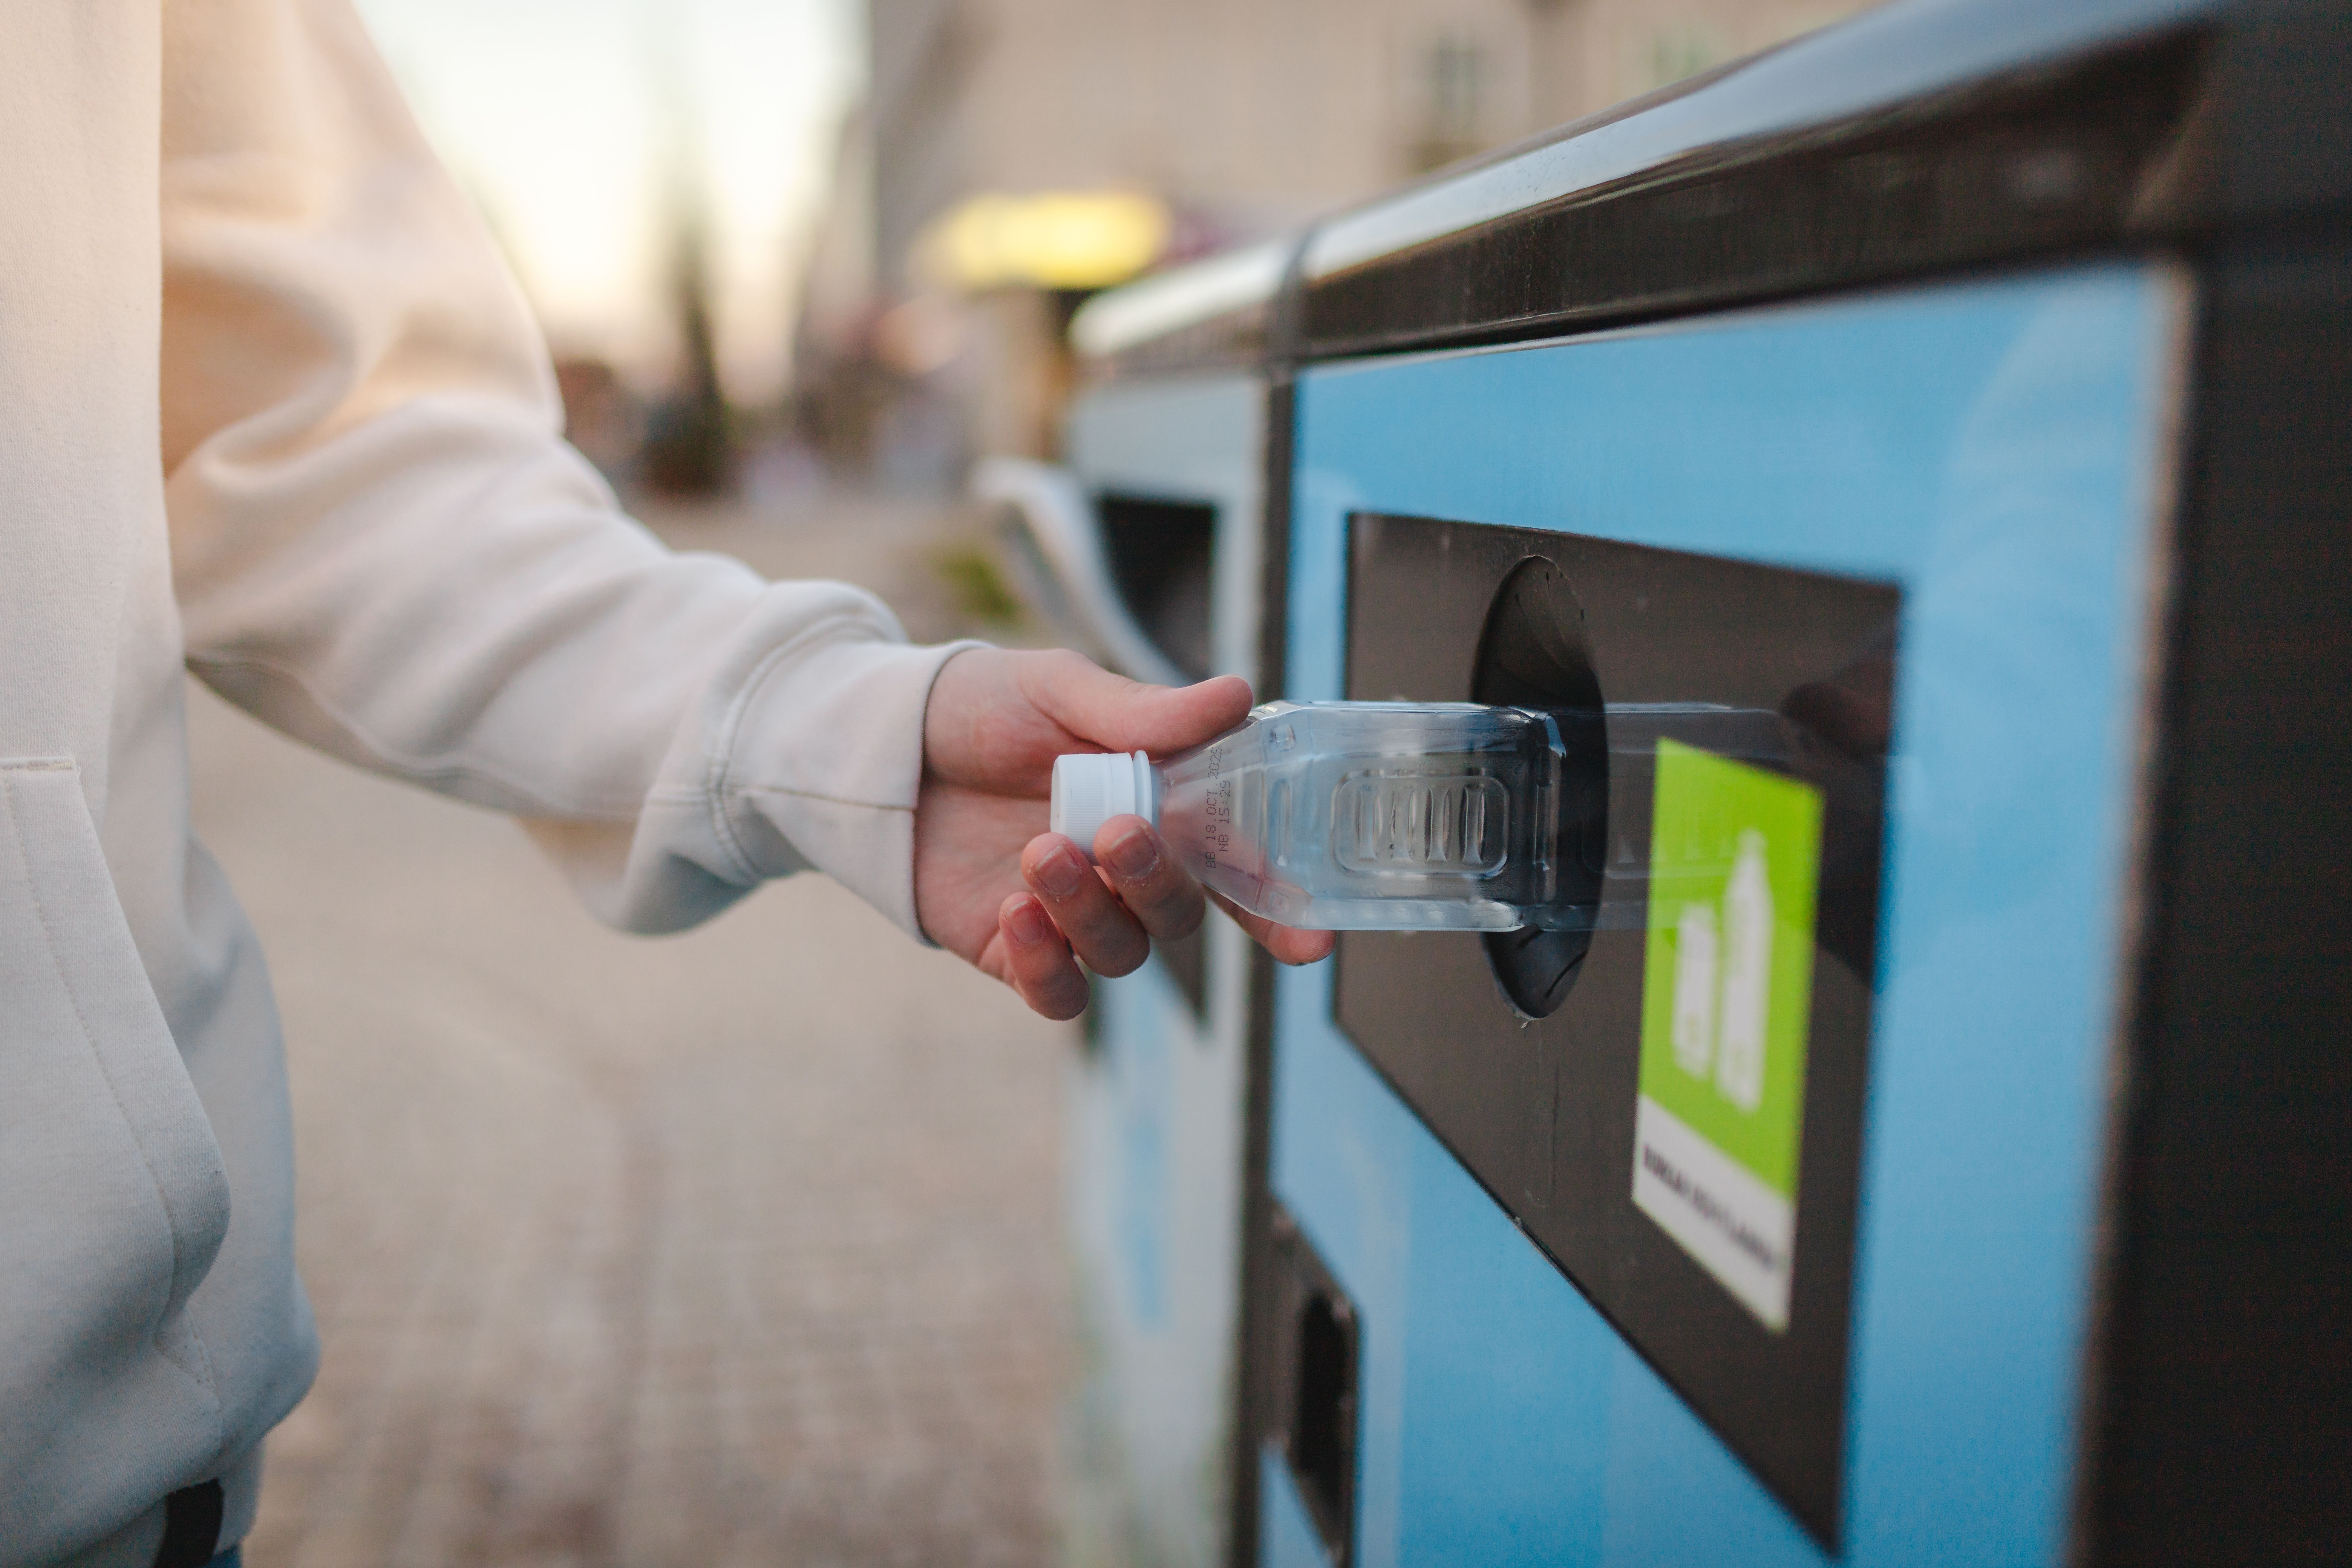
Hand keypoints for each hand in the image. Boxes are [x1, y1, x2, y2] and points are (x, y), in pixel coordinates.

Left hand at [916, 648, 1334, 1018]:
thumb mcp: (1058, 688)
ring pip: (1121, 955)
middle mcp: (1124, 871)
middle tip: (1115, 832)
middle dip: (1158, 881)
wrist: (881, 741)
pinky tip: (1016, 910)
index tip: (1313, 941)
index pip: (1236, 868)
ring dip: (1090, 911)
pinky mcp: (1014, 950)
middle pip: (1181, 915)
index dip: (1279, 908)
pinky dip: (1047, 965)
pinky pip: (1057, 993)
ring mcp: (1072, 916)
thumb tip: (1236, 695)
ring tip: (1038, 853)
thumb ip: (1142, 711)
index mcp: (1157, 807)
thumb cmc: (978, 705)